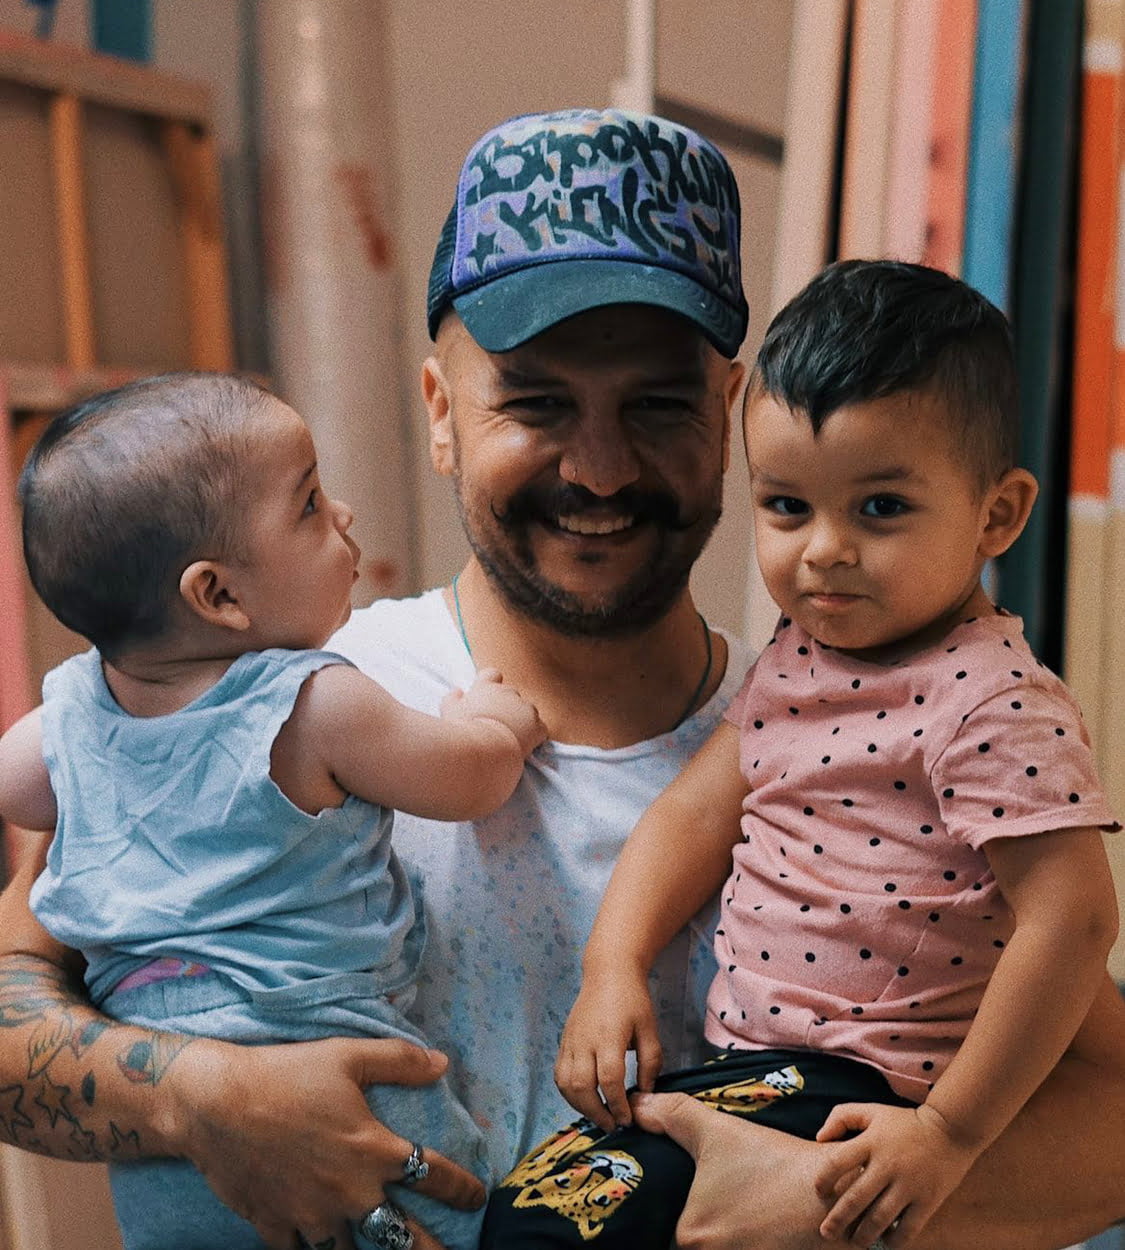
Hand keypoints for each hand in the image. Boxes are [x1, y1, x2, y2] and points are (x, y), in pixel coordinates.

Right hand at [168, 1035, 484, 1249]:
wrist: (216, 1104)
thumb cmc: (286, 1075)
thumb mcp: (348, 1056)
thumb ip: (398, 1061)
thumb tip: (442, 1064)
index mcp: (372, 1150)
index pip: (432, 1173)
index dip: (460, 1188)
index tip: (477, 1196)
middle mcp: (349, 1192)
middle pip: (400, 1236)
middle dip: (427, 1249)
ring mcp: (311, 1216)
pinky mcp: (276, 1227)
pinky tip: (321, 1248)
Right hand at [441, 668, 546, 754]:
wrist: (484, 748)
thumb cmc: (462, 730)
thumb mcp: (448, 711)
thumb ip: (452, 698)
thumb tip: (457, 691)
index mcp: (486, 687)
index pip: (492, 674)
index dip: (491, 683)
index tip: (487, 696)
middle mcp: (508, 692)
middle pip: (511, 695)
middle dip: (506, 707)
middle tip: (497, 725)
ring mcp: (525, 708)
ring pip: (527, 711)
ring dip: (522, 721)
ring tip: (511, 739)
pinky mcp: (537, 726)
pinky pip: (540, 729)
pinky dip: (535, 737)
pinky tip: (525, 747)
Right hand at [554, 970, 661, 1131]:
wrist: (608, 972)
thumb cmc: (633, 999)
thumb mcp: (650, 1028)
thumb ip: (651, 1063)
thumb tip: (645, 1093)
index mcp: (609, 1037)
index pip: (609, 1080)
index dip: (617, 1105)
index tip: (628, 1119)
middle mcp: (584, 1040)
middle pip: (582, 1086)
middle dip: (596, 1112)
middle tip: (612, 1125)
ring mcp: (570, 1041)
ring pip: (566, 1083)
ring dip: (580, 1106)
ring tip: (598, 1115)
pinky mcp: (563, 1041)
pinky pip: (559, 1074)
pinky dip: (569, 1093)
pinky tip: (584, 1100)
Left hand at [631, 1091, 834, 1248]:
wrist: (837, 1190)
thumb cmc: (773, 1162)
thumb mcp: (718, 1131)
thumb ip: (672, 1114)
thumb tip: (635, 1104)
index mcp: (691, 1236)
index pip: (669, 1228)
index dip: (681, 1207)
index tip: (701, 1192)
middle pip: (698, 1242)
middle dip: (705, 1223)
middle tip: (725, 1197)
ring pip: (721, 1248)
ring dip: (728, 1234)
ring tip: (743, 1208)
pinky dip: (749, 1243)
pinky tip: (760, 1224)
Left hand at [814, 1102, 979, 1247]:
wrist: (950, 1130)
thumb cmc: (904, 1122)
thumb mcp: (871, 1111)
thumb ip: (841, 1117)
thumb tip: (818, 1138)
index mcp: (871, 1141)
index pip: (836, 1163)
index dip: (823, 1180)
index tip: (819, 1191)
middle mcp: (888, 1164)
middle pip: (855, 1198)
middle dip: (837, 1220)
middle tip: (825, 1232)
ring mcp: (909, 1185)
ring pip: (879, 1219)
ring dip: (863, 1235)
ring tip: (854, 1242)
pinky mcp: (927, 1201)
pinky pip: (907, 1229)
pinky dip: (894, 1241)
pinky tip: (885, 1242)